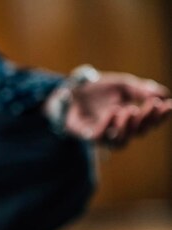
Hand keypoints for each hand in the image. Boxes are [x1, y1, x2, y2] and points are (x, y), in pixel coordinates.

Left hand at [53, 73, 171, 146]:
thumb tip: (163, 94)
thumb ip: (140, 89)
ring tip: (130, 109)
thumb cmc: (99, 88)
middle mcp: (120, 130)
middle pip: (139, 132)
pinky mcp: (87, 135)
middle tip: (151, 104)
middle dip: (147, 119)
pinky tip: (113, 111)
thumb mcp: (123, 84)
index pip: (151, 122)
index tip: (168, 104)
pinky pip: (99, 137)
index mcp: (132, 119)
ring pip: (121, 141)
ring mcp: (104, 134)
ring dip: (128, 126)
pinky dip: (107, 125)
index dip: (161, 116)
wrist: (72, 88)